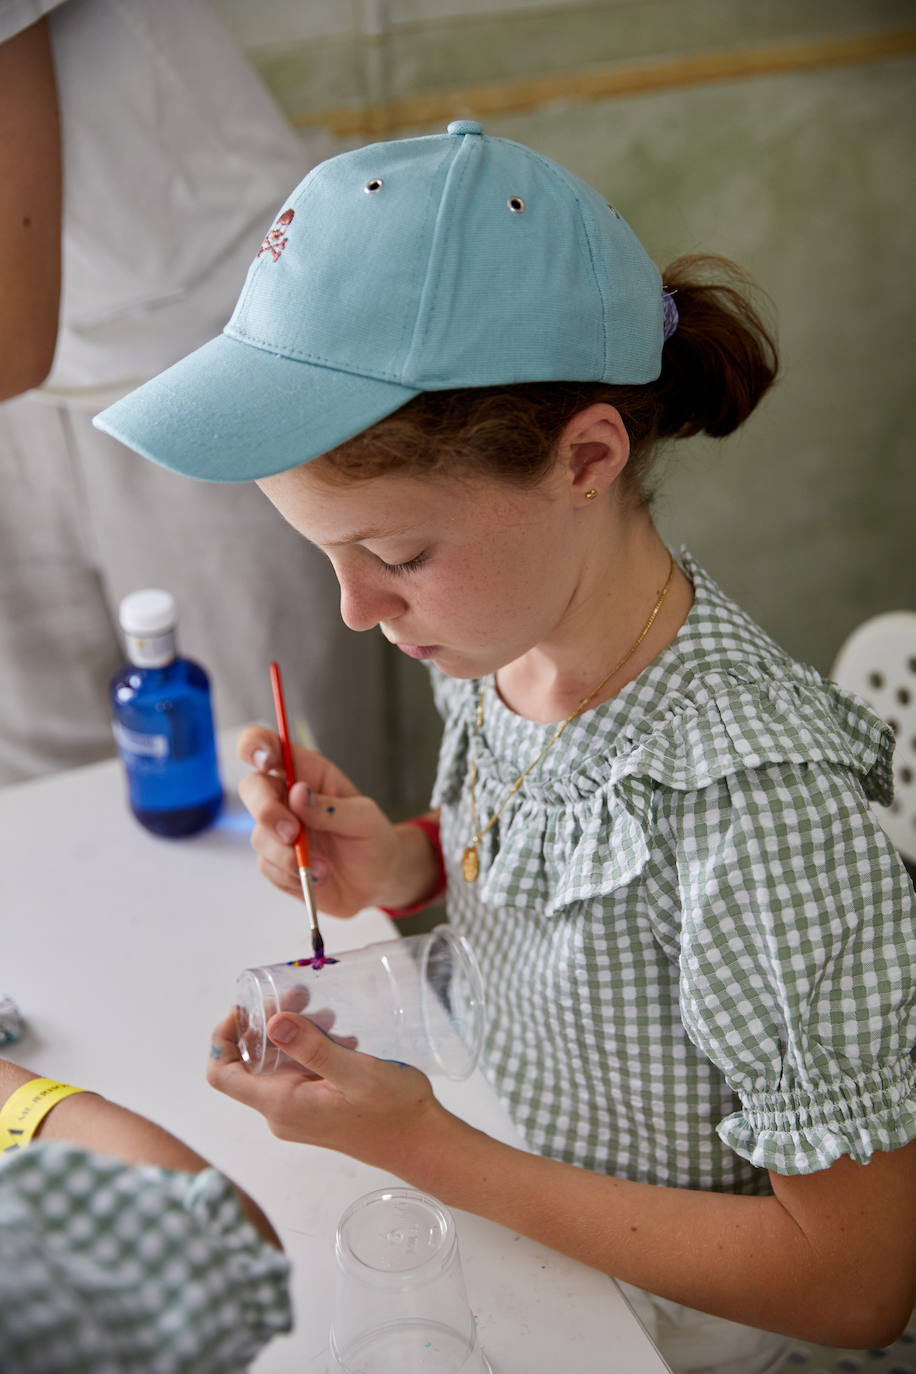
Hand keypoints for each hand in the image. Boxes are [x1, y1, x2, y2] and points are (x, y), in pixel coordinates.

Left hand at [207, 1010, 441, 1169]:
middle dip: (269, 1023)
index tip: (247, 1008)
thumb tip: (273, 1022)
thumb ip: (313, 1048)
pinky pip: (299, 1072)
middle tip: (299, 995)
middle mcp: (281, 1112)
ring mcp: (299, 1112)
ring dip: (295, 1033)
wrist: (422, 1143)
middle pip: (251, 1062)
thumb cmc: (393, 1111)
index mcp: (281, 1104)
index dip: (223, 1037)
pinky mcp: (317, 1109)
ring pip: (278, 1064)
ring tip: (328, 1014)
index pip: (223, 1073)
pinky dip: (311, 1047)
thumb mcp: (356, 1073)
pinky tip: (341, 1036)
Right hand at [237, 725, 401, 916]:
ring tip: (322, 867)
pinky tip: (318, 876)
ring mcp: (277, 830)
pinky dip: (292, 875)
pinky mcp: (275, 861)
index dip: (256, 746)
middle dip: (266, 810)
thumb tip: (297, 793)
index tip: (265, 762)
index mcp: (307, 772)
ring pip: (259, 834)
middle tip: (292, 832)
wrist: (376, 878)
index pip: (268, 746)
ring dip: (287, 855)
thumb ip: (331, 807)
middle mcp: (286, 797)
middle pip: (251, 788)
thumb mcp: (364, 818)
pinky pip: (268, 866)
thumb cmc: (372, 837)